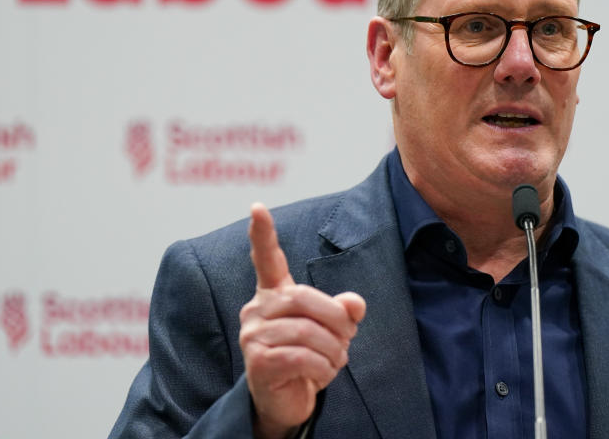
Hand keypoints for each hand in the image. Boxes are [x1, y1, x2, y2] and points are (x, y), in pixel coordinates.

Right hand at [239, 203, 365, 438]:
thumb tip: (355, 304)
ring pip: (305, 331)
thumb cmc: (306, 358)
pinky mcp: (258, 362)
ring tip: (337, 360)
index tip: (257, 207)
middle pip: (303, 297)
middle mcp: (256, 310)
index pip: (266, 259)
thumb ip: (343, 311)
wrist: (285, 401)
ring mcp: (253, 336)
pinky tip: (325, 373)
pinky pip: (301, 357)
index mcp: (273, 294)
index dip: (263, 234)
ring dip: (333, 348)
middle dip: (335, 318)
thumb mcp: (330, 331)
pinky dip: (324, 367)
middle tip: (349, 336)